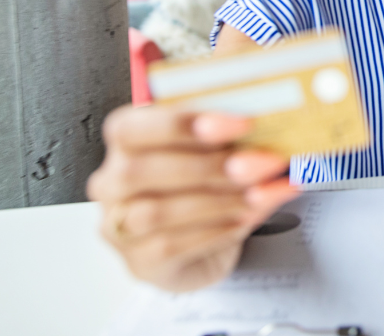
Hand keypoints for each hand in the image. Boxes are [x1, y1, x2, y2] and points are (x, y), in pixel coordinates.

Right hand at [86, 105, 298, 291]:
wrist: (207, 240)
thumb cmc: (208, 180)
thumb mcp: (219, 146)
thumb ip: (230, 132)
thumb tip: (271, 121)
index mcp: (125, 139)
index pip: (131, 127)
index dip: (181, 123)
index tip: (240, 123)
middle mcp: (112, 182)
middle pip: (141, 170)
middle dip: (210, 164)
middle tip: (262, 162)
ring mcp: (120, 226)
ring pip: (157, 212)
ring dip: (220, 200)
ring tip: (263, 193)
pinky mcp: (140, 261)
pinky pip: (173, 245)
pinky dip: (217, 228)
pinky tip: (248, 216)